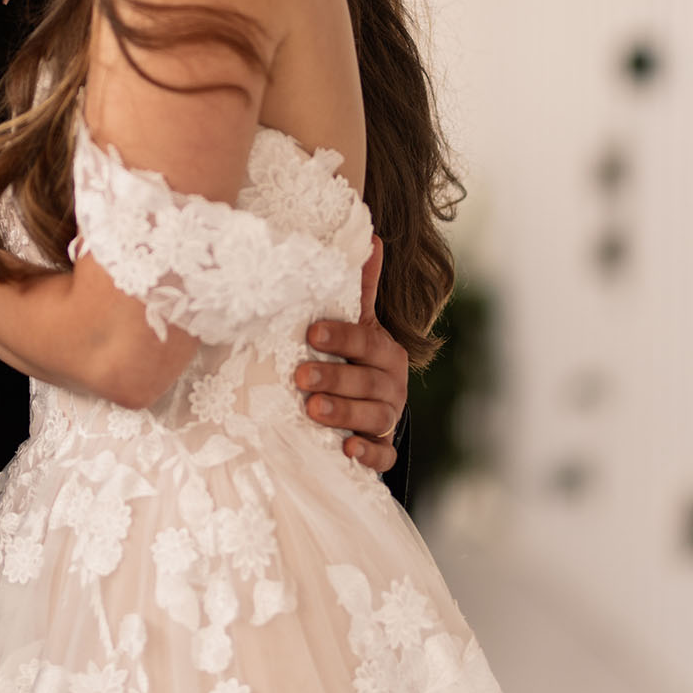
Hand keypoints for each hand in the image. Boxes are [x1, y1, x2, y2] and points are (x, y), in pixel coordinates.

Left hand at [298, 236, 407, 473]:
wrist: (370, 407)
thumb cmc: (355, 358)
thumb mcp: (359, 323)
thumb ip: (360, 287)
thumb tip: (370, 236)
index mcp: (385, 350)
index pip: (365, 341)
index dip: (341, 337)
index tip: (311, 334)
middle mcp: (392, 384)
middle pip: (367, 381)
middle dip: (335, 378)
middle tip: (300, 377)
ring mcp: (389, 417)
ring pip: (373, 417)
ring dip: (344, 413)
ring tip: (313, 410)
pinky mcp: (383, 448)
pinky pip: (382, 455)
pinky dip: (367, 454)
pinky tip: (347, 450)